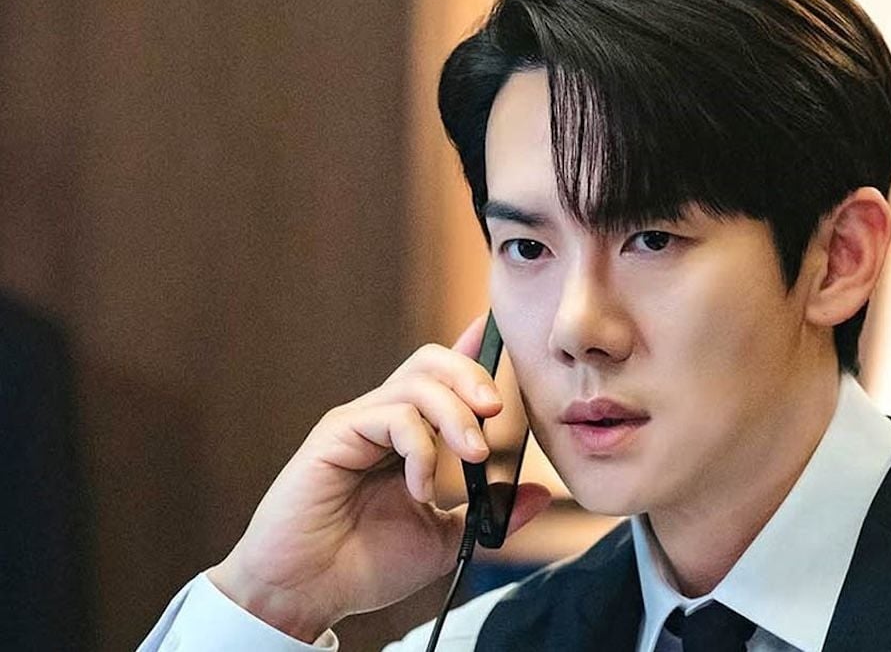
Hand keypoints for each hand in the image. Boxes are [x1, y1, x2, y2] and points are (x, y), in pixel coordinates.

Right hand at [207, 316, 552, 640]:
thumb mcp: (447, 539)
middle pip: (432, 361)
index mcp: (409, 436)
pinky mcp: (335, 434)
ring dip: (456, 414)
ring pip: (418, 382)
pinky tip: (420, 488)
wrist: (309, 594)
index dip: (472, 351)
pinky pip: (393, 414)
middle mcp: (383, 419)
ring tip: (474, 455)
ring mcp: (359, 423)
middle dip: (472, 375)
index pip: (443, 378)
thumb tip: (541, 494)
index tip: (501, 335)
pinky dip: (420, 448)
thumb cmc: (365, 565)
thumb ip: (489, 512)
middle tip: (497, 409)